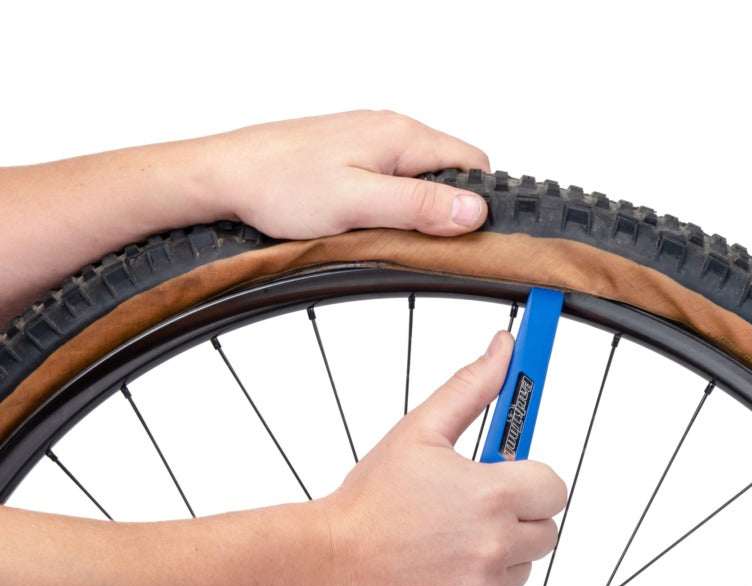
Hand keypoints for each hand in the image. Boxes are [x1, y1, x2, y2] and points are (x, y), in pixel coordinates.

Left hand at [207, 110, 489, 238]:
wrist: (227, 174)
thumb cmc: (281, 184)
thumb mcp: (359, 203)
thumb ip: (419, 206)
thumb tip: (473, 210)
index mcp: (401, 136)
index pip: (472, 164)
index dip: (476, 203)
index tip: (462, 236)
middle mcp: (390, 130)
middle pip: (448, 172)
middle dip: (444, 209)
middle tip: (417, 240)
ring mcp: (370, 140)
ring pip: (419, 177)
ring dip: (415, 209)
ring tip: (384, 232)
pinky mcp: (352, 155)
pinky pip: (392, 180)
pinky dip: (390, 204)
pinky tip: (366, 221)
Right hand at [320, 331, 565, 585]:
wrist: (330, 562)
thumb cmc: (370, 500)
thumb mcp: (419, 431)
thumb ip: (471, 389)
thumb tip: (504, 352)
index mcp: (490, 495)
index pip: (555, 487)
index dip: (531, 479)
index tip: (508, 477)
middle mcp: (494, 545)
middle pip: (546, 530)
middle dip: (519, 516)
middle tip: (475, 508)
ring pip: (523, 566)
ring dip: (499, 552)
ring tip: (450, 539)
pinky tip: (441, 569)